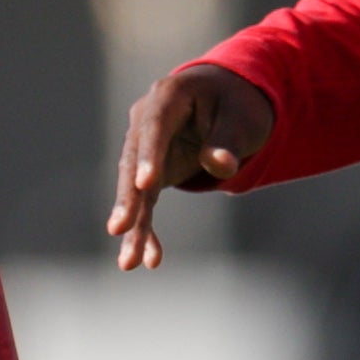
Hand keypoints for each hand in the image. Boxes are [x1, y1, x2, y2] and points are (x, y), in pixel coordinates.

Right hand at [104, 63, 276, 271]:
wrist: (227, 99)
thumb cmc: (236, 102)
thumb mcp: (242, 116)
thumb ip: (228, 140)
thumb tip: (220, 166)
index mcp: (168, 96)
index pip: (154, 127)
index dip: (149, 155)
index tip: (145, 184)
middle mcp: (146, 121)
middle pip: (132, 163)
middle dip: (128, 198)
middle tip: (118, 228)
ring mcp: (144, 149)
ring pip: (135, 190)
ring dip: (134, 226)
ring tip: (129, 263)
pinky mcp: (151, 174)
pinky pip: (147, 204)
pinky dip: (149, 230)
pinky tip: (151, 259)